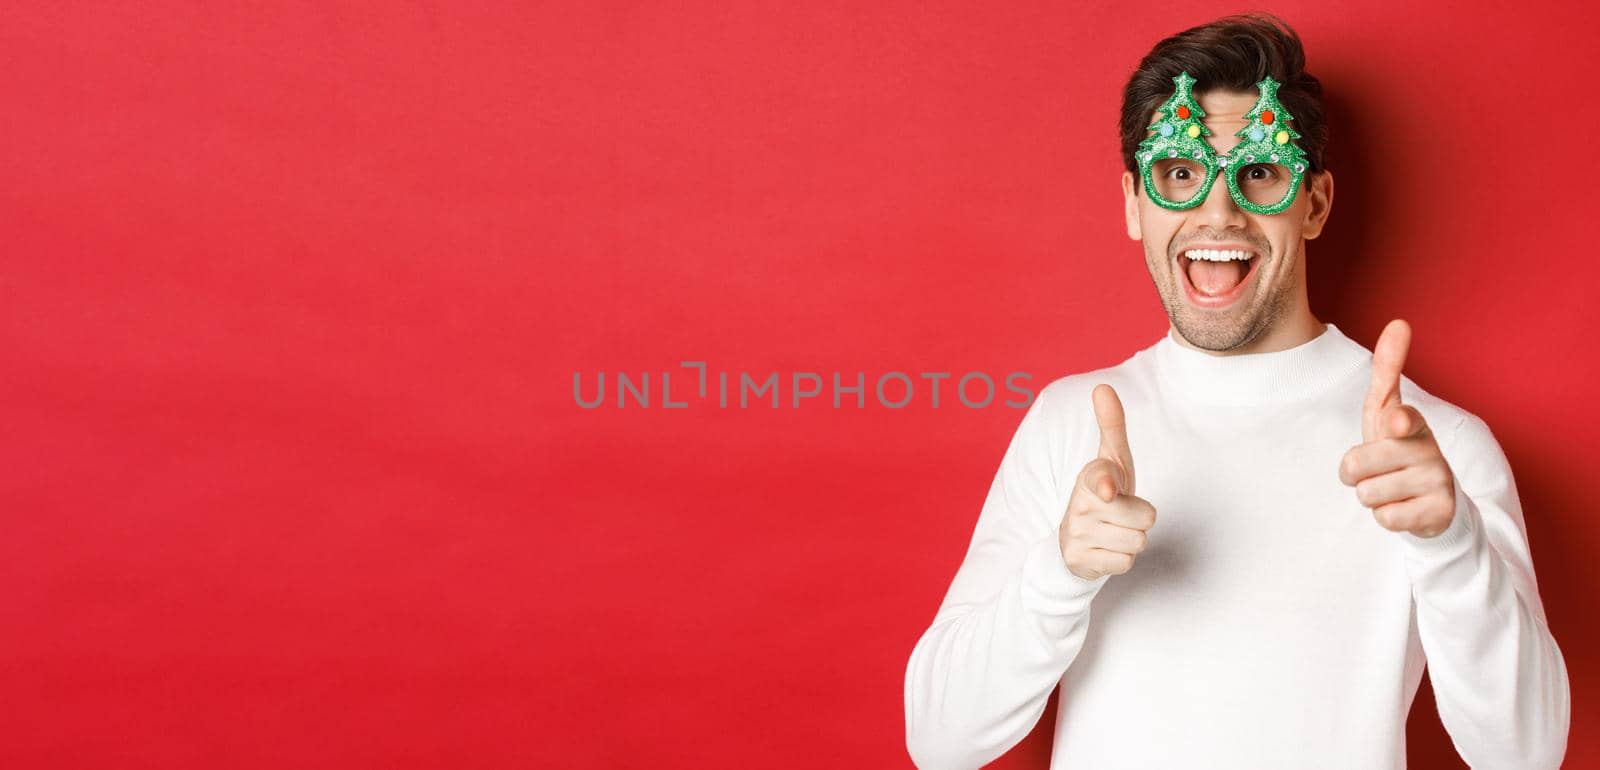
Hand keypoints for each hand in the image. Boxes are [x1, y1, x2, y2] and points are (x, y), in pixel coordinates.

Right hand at [1059, 384, 1157, 579]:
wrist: (1075, 539)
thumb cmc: (1104, 493)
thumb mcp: (1112, 460)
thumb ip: (1111, 425)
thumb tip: (1103, 387)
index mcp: (1090, 477)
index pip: (1102, 479)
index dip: (1107, 486)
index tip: (1107, 491)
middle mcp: (1080, 505)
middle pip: (1146, 517)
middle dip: (1141, 518)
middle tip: (1121, 513)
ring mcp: (1078, 534)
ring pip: (1138, 541)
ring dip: (1132, 539)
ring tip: (1114, 531)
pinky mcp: (1081, 560)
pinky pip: (1126, 563)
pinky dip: (1121, 559)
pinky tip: (1106, 549)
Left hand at [1338, 319, 1456, 537]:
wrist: (1431, 500)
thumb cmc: (1397, 449)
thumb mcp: (1386, 412)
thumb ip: (1388, 371)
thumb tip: (1399, 322)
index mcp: (1413, 424)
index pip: (1403, 420)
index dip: (1396, 424)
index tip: (1396, 422)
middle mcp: (1430, 450)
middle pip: (1356, 466)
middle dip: (1355, 473)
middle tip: (1376, 470)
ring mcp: (1438, 482)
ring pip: (1367, 495)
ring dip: (1371, 496)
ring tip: (1392, 489)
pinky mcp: (1440, 513)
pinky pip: (1385, 519)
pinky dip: (1387, 517)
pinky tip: (1405, 509)